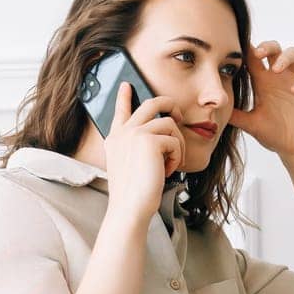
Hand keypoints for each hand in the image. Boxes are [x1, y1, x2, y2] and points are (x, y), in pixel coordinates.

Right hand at [103, 81, 187, 224]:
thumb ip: (138, 148)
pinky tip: (168, 171)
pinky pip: (174, 140)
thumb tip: (160, 136)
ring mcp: (134, 133)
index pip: (120, 111)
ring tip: (171, 163)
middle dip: (169, 104)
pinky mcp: (149, 140)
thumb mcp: (131, 166)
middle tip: (178, 115)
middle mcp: (123, 132)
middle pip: (151, 103)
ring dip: (177, 144)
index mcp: (115, 139)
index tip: (126, 85)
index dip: (123, 97)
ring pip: (169, 123)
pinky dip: (177, 157)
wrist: (130, 208)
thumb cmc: (134, 194)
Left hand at [226, 40, 293, 159]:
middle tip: (258, 53)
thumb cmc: (274, 134)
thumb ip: (235, 115)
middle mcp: (279, 78)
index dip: (248, 50)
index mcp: (263, 82)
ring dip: (285, 57)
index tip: (239, 48)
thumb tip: (214, 109)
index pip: (254, 59)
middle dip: (267, 46)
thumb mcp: (251, 124)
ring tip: (276, 70)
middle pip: (274, 49)